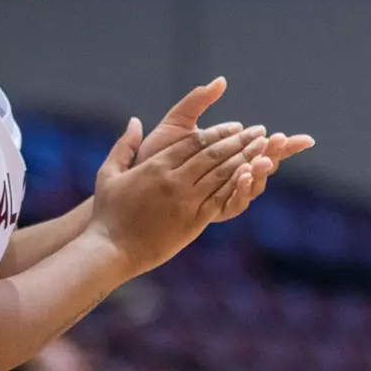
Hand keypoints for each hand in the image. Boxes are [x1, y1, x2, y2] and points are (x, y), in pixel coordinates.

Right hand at [88, 117, 266, 277]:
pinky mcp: (192, 222)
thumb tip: (134, 120)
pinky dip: (237, 186)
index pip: (194, 143)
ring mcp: (185, 202)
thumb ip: (124, 145)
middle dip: (239, 141)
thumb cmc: (107, 213)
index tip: (236, 125)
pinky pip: (219, 200)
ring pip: (221, 175)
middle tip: (259, 131)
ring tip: (263, 149)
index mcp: (156, 167)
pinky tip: (251, 177)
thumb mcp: (108, 173)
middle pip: (213, 155)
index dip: (218, 132)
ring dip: (245, 159)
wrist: (112, 249)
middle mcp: (174, 181)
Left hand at [138, 77, 313, 221]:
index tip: (300, 138)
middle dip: (276, 155)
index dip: (284, 145)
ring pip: (252, 186)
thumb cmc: (153, 152)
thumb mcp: (177, 122)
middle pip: (263, 167)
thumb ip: (197, 102)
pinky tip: (242, 174)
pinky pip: (233, 204)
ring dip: (260, 171)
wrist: (130, 182)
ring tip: (262, 158)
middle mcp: (229, 177)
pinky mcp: (209, 210)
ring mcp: (221, 194)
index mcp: (228, 156)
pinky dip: (240, 190)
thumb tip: (221, 81)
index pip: (264, 149)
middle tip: (281, 141)